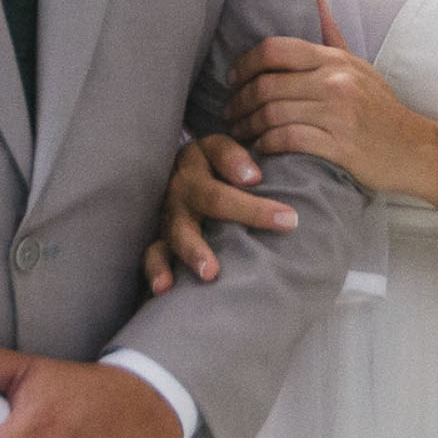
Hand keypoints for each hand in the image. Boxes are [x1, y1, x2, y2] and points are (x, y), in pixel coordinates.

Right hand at [143, 133, 295, 294]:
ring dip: (194, 251)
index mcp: (200, 157)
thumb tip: (254, 177)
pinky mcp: (161, 238)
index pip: (222, 156)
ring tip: (210, 273)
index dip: (239, 165)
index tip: (271, 193)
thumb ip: (237, 157)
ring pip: (181, 231)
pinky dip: (158, 271)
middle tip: (284, 224)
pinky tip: (165, 288)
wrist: (175, 177)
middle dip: (248, 211)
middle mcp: (183, 185)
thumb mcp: (221, 149)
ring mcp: (170, 214)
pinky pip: (154, 254)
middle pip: (213, 196)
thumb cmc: (213, 166)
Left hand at [225, 0, 437, 197]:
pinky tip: (261, 148)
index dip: (244, 64)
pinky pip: (289, 140)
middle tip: (229, 113)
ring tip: (239, 133)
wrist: (416, 149)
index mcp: (335, 60)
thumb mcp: (360, 65)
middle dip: (238, 101)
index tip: (232, 80)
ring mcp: (339, 113)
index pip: (275, 49)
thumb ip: (331, 33)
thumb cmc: (382, 108)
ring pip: (272, 114)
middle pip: (266, 85)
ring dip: (247, 127)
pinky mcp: (341, 146)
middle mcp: (335, 81)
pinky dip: (267, 145)